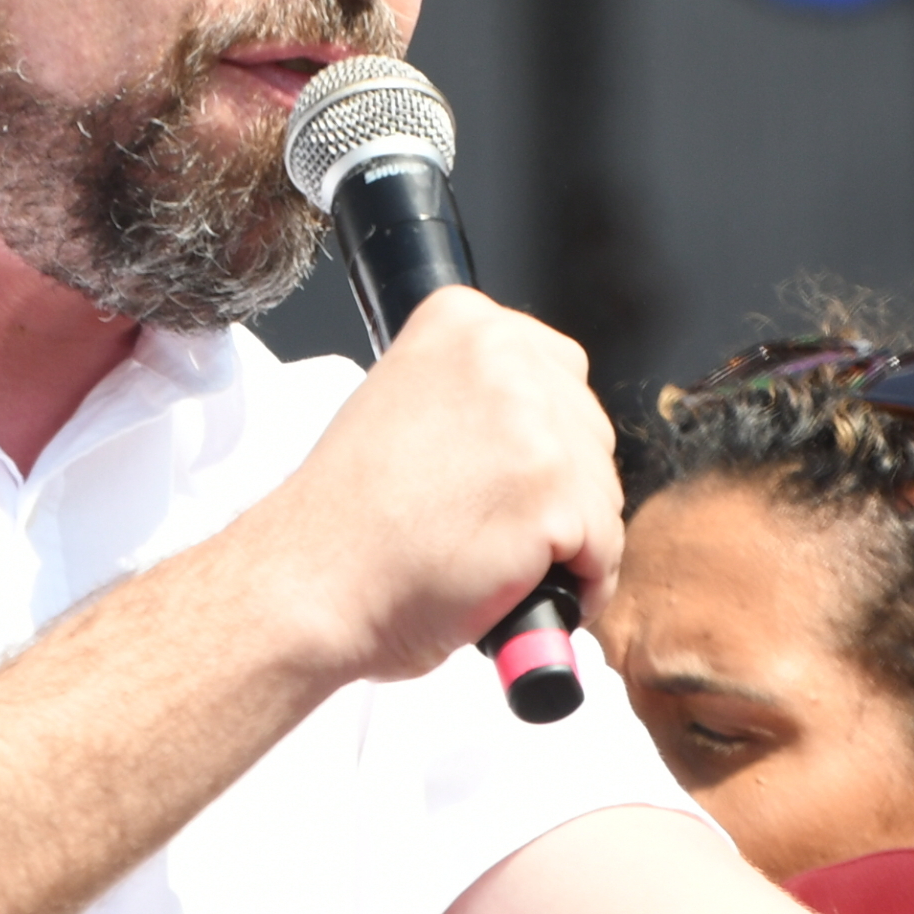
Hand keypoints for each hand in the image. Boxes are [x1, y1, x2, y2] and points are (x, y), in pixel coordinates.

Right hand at [255, 288, 624, 684]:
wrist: (309, 583)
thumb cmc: (343, 520)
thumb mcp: (403, 403)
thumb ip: (472, 393)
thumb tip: (538, 426)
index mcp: (463, 321)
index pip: (558, 370)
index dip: (539, 437)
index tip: (504, 475)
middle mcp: (505, 356)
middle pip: (588, 430)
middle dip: (558, 488)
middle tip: (493, 527)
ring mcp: (535, 424)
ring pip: (601, 493)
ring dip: (568, 540)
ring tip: (497, 561)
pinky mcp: (555, 495)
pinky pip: (604, 552)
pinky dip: (578, 586)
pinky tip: (521, 591)